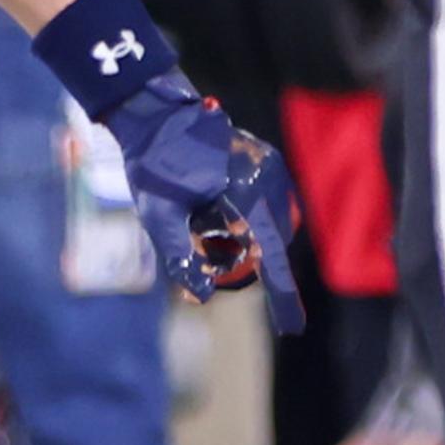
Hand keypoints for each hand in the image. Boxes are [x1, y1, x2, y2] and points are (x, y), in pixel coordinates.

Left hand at [106, 74, 303, 333]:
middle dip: (248, 259)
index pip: (270, 254)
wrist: (155, 117)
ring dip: (252, 239)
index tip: (292, 328)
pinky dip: (254, 221)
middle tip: (206, 248)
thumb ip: (181, 259)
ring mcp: (272, 166)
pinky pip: (272, 206)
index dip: (282, 295)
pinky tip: (222, 211)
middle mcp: (268, 177)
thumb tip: (203, 297)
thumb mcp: (158, 217)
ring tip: (208, 222)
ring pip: (275, 227)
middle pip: (272, 242)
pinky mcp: (269, 161)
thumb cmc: (152, 168)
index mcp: (245, 190)